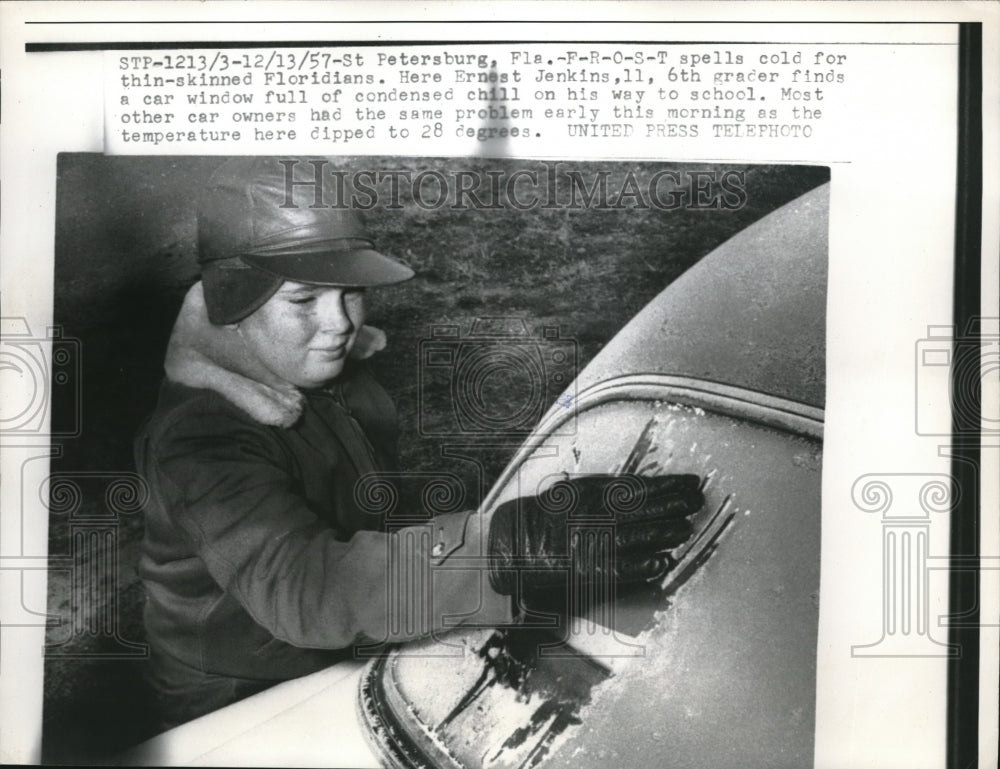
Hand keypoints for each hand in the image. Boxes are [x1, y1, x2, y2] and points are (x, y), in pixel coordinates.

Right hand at [487, 474, 703, 594]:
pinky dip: (647, 565)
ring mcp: (595, 541)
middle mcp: (597, 513)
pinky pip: (625, 567)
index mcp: (591, 492)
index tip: (689, 482)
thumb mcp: (570, 492)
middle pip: (647, 506)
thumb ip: (600, 491)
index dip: (668, 485)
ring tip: (688, 527)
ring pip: (641, 534)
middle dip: (676, 503)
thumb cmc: (539, 517)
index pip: (640, 486)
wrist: (508, 543)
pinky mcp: (590, 569)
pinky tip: (665, 562)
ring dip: (667, 531)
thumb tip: (637, 489)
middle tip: (698, 500)